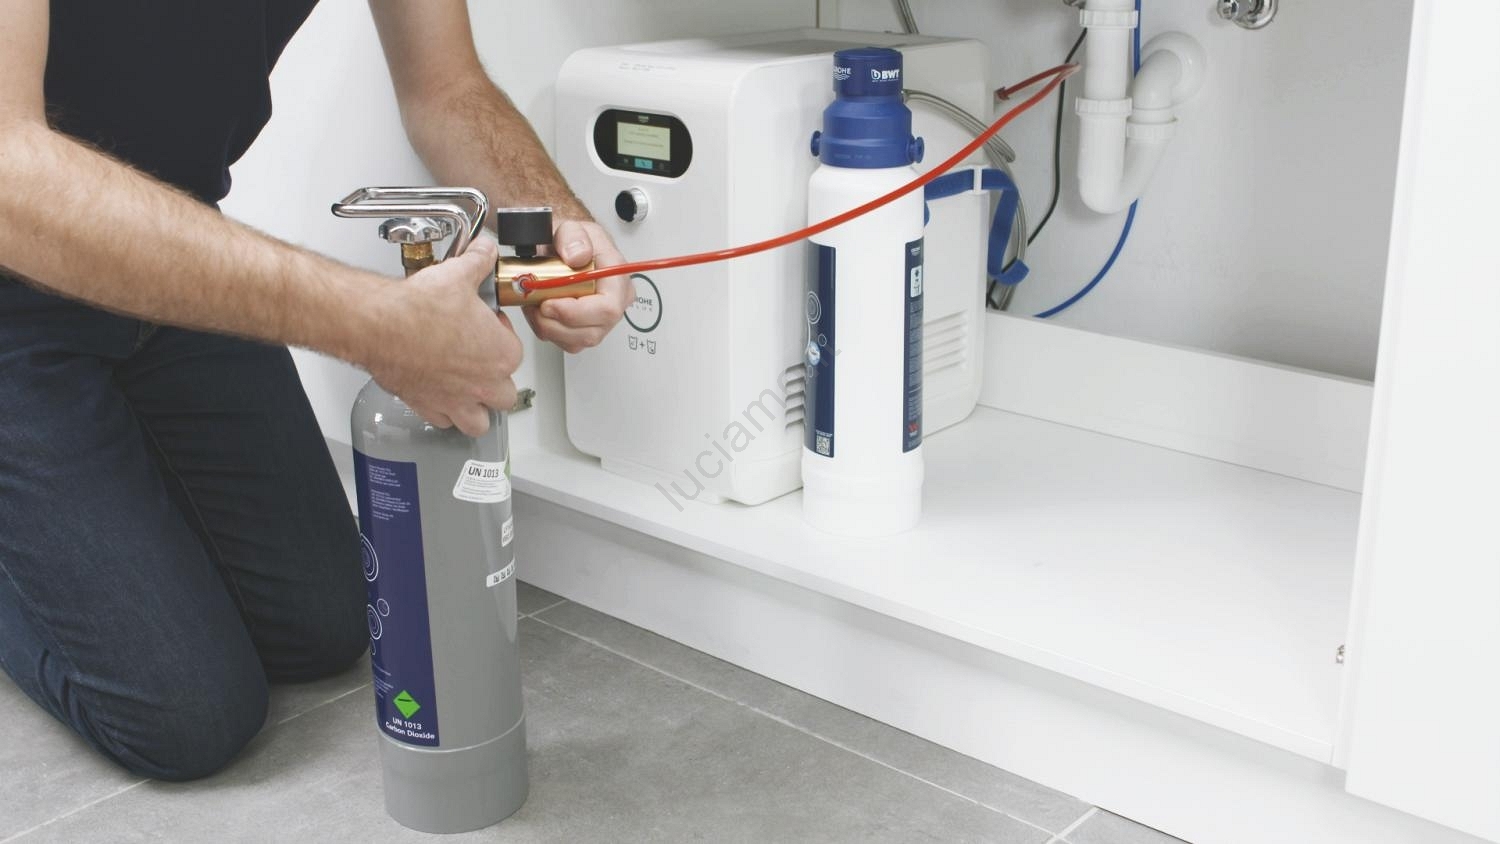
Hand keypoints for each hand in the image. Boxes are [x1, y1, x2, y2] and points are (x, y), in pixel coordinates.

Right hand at [362, 238, 521, 435]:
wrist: (379, 324)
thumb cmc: (418, 307)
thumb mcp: (459, 274)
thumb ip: (479, 261)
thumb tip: (485, 251)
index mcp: (501, 354)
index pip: (515, 351)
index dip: (499, 336)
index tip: (485, 326)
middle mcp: (483, 384)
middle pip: (504, 393)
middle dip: (495, 379)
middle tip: (478, 359)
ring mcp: (456, 400)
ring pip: (480, 420)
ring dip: (477, 409)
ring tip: (466, 389)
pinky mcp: (427, 406)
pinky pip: (444, 421)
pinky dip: (443, 412)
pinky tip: (436, 393)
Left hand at [522, 220, 630, 352]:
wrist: (566, 248)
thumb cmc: (574, 241)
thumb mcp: (572, 228)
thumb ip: (573, 237)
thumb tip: (576, 256)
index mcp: (617, 279)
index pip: (607, 309)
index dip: (575, 312)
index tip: (549, 303)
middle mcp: (614, 304)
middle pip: (590, 331)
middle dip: (555, 323)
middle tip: (535, 304)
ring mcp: (601, 321)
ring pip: (576, 341)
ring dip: (548, 327)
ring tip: (535, 305)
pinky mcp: (585, 330)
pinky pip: (567, 343)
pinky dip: (548, 331)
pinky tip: (541, 312)